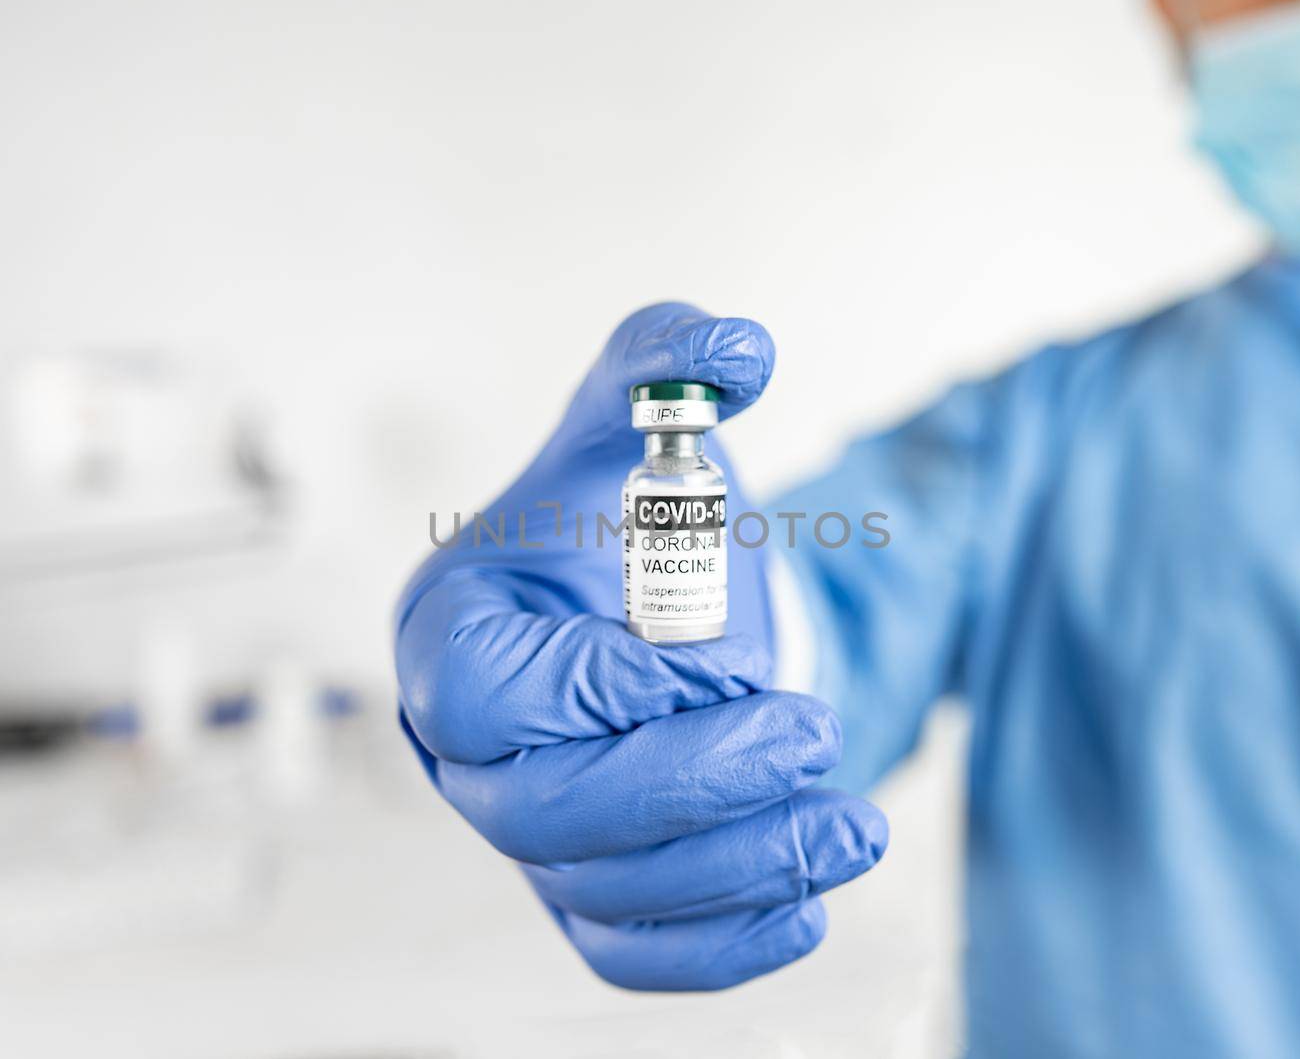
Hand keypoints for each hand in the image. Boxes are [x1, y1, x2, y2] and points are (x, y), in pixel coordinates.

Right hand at [394, 303, 887, 989]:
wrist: (649, 601)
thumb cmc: (626, 512)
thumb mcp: (642, 414)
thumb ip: (671, 358)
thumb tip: (740, 351)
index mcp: (449, 630)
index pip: (479, 695)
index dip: (590, 690)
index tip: (705, 658)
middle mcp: (464, 747)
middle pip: (543, 814)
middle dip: (691, 787)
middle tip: (809, 741)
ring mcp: (520, 829)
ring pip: (603, 891)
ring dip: (736, 868)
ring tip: (850, 825)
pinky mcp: (585, 885)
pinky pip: (631, 950)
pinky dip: (719, 946)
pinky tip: (809, 908)